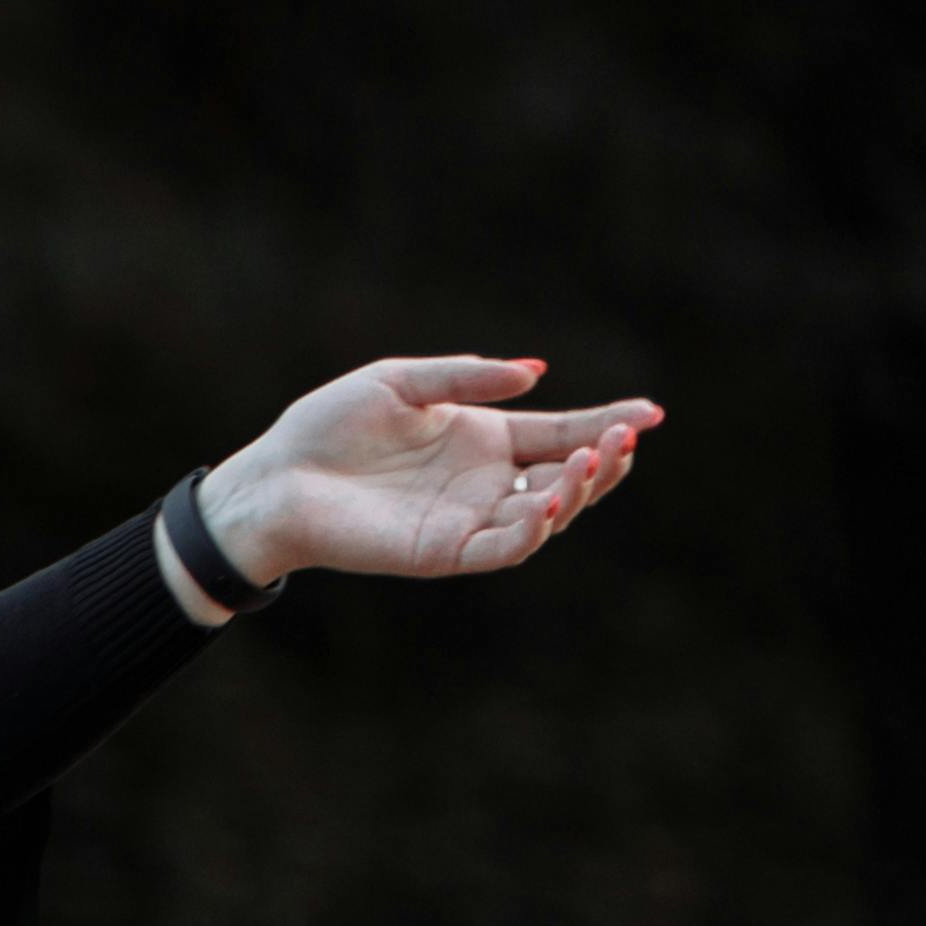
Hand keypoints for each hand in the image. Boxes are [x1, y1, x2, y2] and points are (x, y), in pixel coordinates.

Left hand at [199, 357, 661, 592]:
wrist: (272, 479)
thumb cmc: (326, 429)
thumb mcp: (400, 383)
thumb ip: (466, 378)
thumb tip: (536, 373)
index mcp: (483, 439)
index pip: (562, 433)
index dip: (610, 423)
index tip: (652, 412)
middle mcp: (484, 483)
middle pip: (568, 477)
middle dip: (605, 459)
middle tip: (624, 436)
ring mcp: (468, 520)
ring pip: (546, 516)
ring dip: (578, 491)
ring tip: (596, 458)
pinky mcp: (442, 552)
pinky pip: (501, 548)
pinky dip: (531, 529)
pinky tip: (546, 501)